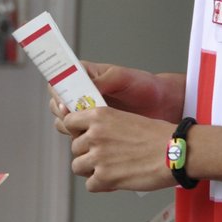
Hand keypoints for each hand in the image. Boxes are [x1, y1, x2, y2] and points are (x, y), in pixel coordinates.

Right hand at [50, 62, 185, 130]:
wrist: (163, 105)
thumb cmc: (144, 86)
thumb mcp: (123, 78)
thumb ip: (103, 80)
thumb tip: (85, 87)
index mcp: (85, 78)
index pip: (58, 84)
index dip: (57, 96)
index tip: (65, 106)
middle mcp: (82, 97)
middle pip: (58, 108)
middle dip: (63, 116)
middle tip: (74, 121)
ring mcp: (89, 116)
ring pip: (66, 125)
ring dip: (72, 130)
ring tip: (88, 133)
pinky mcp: (96, 132)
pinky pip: (80, 139)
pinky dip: (83, 142)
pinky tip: (95, 143)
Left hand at [61, 108, 175, 192]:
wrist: (176, 152)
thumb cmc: (160, 136)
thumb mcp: (127, 118)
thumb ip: (106, 126)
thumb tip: (93, 137)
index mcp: (100, 116)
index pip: (69, 122)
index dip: (77, 132)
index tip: (85, 137)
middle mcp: (95, 134)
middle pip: (74, 148)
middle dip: (87, 154)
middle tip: (106, 157)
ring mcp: (98, 157)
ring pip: (77, 167)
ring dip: (91, 170)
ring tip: (110, 170)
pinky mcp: (104, 177)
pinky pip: (90, 185)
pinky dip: (101, 186)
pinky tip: (115, 181)